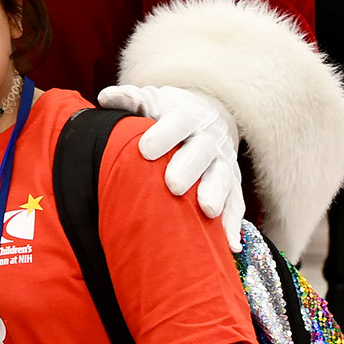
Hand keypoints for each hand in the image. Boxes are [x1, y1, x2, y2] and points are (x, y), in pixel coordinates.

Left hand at [96, 83, 245, 250]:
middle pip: (202, 151)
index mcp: (186, 116)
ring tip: (206, 211)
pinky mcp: (233, 183)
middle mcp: (208, 139)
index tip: (145, 149)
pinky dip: (234, 223)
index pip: (177, 122)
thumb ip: (129, 99)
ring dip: (217, 194)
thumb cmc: (166, 112)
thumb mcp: (149, 100)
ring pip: (223, 177)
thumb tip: (106, 99)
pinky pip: (237, 203)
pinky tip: (230, 245)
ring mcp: (223, 161)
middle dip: (189, 168)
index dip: (163, 134)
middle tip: (172, 185)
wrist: (207, 114)